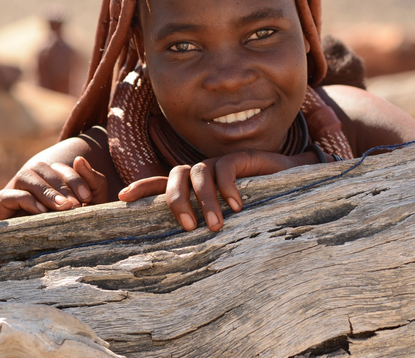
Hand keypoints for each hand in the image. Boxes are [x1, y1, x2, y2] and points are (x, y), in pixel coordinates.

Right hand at [0, 156, 108, 221]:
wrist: (50, 261)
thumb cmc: (73, 231)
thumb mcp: (90, 208)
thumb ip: (93, 182)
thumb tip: (80, 159)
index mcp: (50, 180)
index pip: (59, 167)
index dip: (74, 179)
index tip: (87, 198)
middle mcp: (31, 183)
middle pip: (40, 167)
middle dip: (60, 184)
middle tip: (73, 205)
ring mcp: (15, 192)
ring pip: (24, 176)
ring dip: (45, 190)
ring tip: (61, 208)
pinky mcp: (2, 208)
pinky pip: (7, 195)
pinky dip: (26, 200)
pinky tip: (42, 213)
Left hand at [120, 150, 315, 231]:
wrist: (291, 186)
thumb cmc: (255, 208)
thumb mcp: (227, 220)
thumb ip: (206, 227)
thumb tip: (183, 257)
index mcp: (193, 186)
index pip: (161, 182)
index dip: (142, 188)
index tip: (122, 198)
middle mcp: (202, 172)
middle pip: (175, 176)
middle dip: (176, 200)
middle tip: (187, 226)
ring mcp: (220, 163)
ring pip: (199, 173)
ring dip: (204, 201)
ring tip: (216, 225)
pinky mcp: (240, 157)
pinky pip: (225, 167)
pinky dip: (227, 186)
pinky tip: (237, 205)